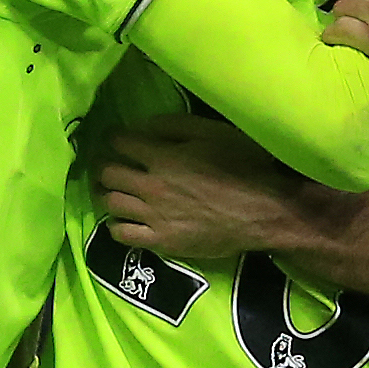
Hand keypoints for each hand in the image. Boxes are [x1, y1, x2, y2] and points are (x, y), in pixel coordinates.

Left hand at [94, 117, 309, 265]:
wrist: (265, 211)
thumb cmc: (244, 166)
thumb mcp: (213, 132)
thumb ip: (173, 126)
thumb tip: (142, 126)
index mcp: (162, 156)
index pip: (118, 142)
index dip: (113, 136)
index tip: (115, 138)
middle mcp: (150, 186)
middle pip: (107, 173)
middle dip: (103, 164)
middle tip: (108, 163)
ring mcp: (153, 216)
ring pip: (109, 203)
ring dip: (106, 193)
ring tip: (112, 190)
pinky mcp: (161, 242)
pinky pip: (121, 235)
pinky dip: (116, 225)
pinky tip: (124, 219)